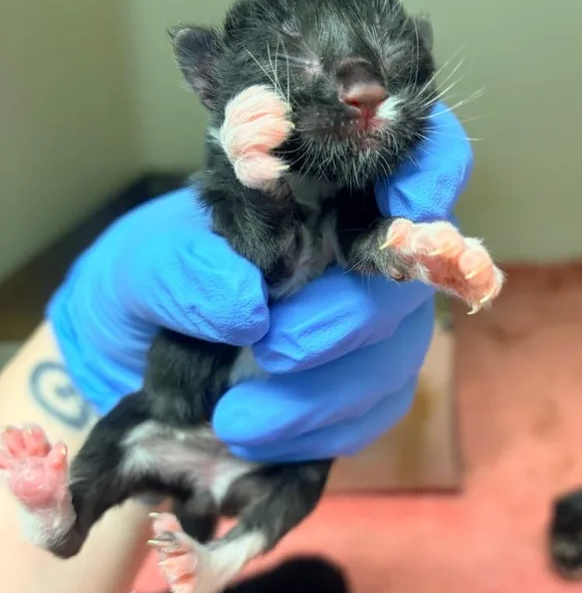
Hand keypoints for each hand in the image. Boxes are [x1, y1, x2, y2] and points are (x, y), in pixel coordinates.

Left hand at [46, 101, 471, 461]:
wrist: (143, 358)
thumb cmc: (155, 285)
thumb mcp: (139, 265)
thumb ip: (179, 270)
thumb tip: (249, 307)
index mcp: (327, 188)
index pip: (419, 155)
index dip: (431, 174)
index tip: (405, 210)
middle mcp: (368, 247)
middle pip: (411, 273)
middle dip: (349, 319)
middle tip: (272, 351)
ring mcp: (380, 319)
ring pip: (400, 349)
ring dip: (328, 393)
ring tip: (237, 419)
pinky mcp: (374, 383)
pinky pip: (382, 407)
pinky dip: (326, 429)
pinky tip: (262, 437)